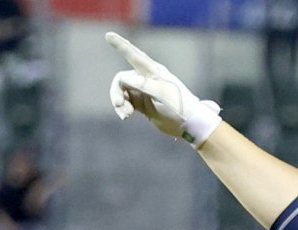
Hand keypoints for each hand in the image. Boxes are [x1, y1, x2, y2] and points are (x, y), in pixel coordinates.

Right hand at [106, 31, 221, 146]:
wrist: (189, 124)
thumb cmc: (179, 106)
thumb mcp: (161, 94)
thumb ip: (142, 85)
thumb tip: (123, 79)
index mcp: (153, 72)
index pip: (134, 55)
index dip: (121, 45)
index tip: (108, 35)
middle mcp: (146, 79)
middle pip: (122, 78)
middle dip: (116, 91)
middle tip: (117, 104)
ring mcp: (143, 91)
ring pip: (122, 91)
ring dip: (120, 102)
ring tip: (125, 115)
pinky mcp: (142, 104)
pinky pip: (126, 102)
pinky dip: (123, 108)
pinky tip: (125, 116)